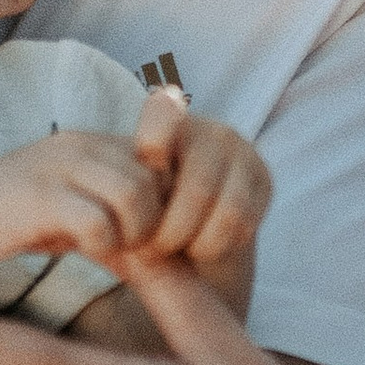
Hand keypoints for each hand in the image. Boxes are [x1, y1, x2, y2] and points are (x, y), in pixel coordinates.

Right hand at [0, 128, 169, 270]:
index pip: (163, 162)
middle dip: (154, 222)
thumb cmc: (21, 210)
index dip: (167, 203)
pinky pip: (97, 222)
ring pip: (134, 194)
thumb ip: (120, 202)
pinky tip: (85, 250)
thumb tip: (172, 237)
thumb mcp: (78, 195)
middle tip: (133, 246)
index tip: (150, 231)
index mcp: (98, 143)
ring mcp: (62, 167)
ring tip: (111, 247)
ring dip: (133, 232)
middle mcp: (85, 145)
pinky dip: (102, 244)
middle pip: (156, 179)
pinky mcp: (41, 197)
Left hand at [128, 103, 270, 293]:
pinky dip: (221, 244)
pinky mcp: (265, 180)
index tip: (145, 166)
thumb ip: (119, 194)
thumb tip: (99, 212)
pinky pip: (246, 223)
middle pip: (196, 189)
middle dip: (170, 232)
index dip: (155, 139)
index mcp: (168, 122)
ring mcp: (243, 153)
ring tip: (180, 250)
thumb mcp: (123, 202)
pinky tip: (203, 247)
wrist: (188, 233)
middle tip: (154, 250)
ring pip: (226, 212)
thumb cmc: (144, 213)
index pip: (164, 113)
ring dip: (198, 243)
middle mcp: (211, 130)